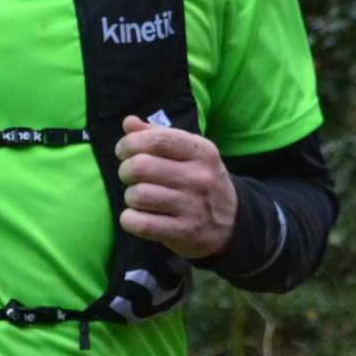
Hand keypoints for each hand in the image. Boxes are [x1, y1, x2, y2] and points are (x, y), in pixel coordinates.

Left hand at [115, 116, 237, 259]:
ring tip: (139, 198)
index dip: (130, 143)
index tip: (123, 151)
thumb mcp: (190, 155)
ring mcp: (192, 207)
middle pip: (141, 166)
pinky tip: (136, 217)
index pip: (156, 139)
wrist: (232, 225)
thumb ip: (159, 136)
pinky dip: (129, 219)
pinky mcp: (183, 233)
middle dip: (126, 170)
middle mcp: (199, 177)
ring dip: (130, 197)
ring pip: (138, 195)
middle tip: (130, 176)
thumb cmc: (202, 183)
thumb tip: (128, 122)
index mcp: (202, 152)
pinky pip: (140, 223)